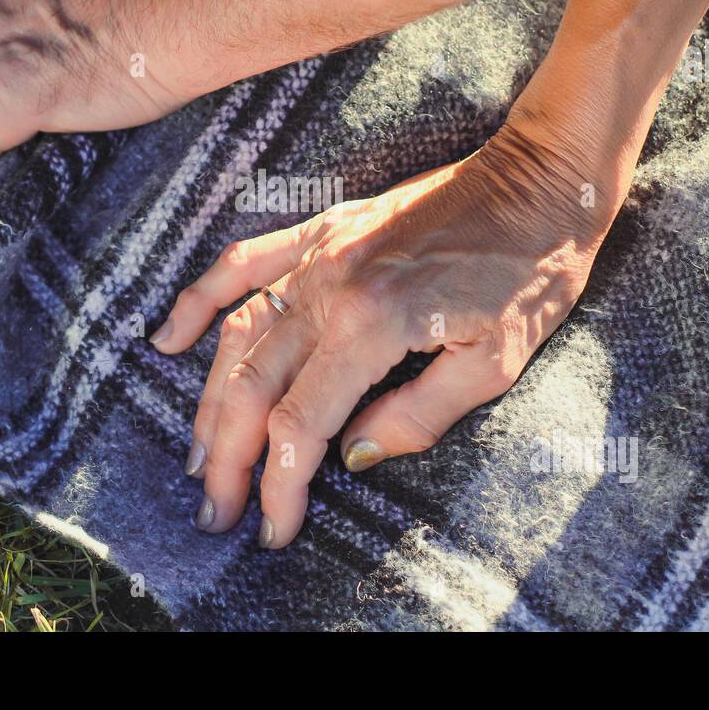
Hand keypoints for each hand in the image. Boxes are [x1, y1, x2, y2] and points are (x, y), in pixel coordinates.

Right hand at [151, 120, 615, 547]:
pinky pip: (242, 263)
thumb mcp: (495, 362)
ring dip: (210, 400)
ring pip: (238, 335)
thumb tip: (355, 454)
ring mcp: (318, 253)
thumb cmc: (530, 271)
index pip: (301, 423)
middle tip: (215, 509)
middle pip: (254, 386)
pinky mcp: (322, 230)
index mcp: (372, 325)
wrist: (540, 181)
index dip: (279, 485)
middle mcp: (329, 288)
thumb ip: (419, 414)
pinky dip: (200, 301)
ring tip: (196, 453)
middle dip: (228, 457)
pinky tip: (169, 338)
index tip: (273, 528)